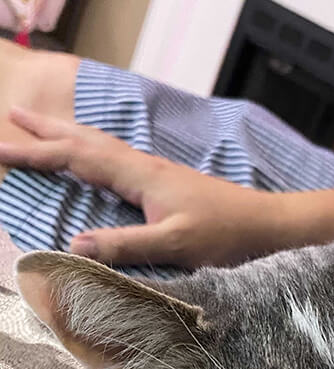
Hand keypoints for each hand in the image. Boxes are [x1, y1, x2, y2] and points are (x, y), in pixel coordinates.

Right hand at [0, 106, 278, 266]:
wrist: (267, 225)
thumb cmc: (226, 235)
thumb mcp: (174, 245)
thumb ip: (126, 245)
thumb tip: (74, 244)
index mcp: (140, 176)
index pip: (75, 157)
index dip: (36, 154)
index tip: (0, 150)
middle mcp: (144, 167)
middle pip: (84, 140)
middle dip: (45, 131)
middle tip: (11, 118)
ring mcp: (156, 173)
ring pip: (101, 146)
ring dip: (67, 137)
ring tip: (43, 132)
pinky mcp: (167, 184)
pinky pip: (116, 159)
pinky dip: (93, 152)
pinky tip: (96, 163)